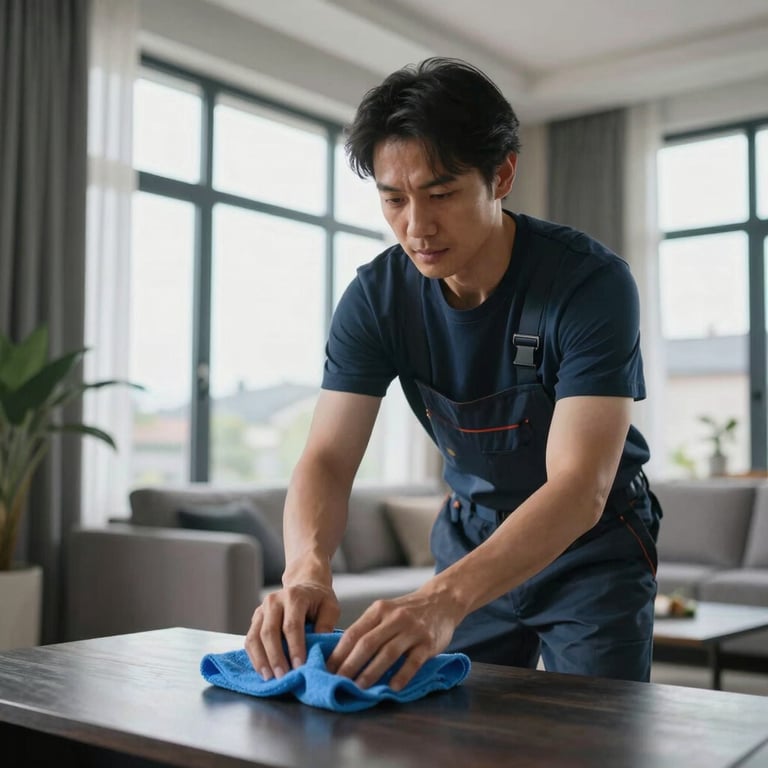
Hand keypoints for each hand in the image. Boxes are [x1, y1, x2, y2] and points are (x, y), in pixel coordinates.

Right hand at [244, 582, 339, 679]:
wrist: (305, 585)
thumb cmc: (319, 599)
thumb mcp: (330, 607)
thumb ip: (326, 625)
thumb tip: (317, 649)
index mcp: (294, 596)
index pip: (292, 625)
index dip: (295, 648)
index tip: (299, 667)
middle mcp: (274, 601)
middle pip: (269, 632)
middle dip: (276, 657)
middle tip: (283, 676)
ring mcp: (262, 609)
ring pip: (255, 637)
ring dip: (261, 660)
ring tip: (269, 678)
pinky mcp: (255, 618)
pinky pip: (250, 640)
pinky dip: (254, 657)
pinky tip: (263, 670)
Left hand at [326, 588, 460, 690]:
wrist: (441, 601)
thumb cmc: (407, 611)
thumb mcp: (385, 611)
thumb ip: (368, 628)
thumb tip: (343, 655)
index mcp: (379, 610)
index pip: (354, 632)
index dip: (339, 652)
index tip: (327, 670)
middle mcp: (394, 618)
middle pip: (367, 643)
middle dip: (350, 665)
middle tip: (338, 682)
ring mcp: (412, 630)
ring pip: (388, 653)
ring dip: (371, 673)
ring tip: (359, 688)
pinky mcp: (428, 642)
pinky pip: (413, 661)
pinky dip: (402, 675)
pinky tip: (392, 688)